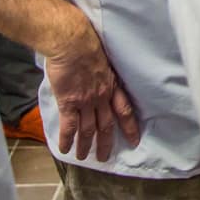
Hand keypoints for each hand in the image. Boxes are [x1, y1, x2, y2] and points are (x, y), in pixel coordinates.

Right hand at [41, 25, 140, 161]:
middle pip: (106, 125)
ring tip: (83, 157)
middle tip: (105, 157)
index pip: (125, 111)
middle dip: (106, 143)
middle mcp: (101, 97)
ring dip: (85, 145)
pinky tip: (65, 149)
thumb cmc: (87, 43)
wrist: (73, 42)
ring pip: (88, 130)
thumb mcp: (102, 59)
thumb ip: (100, 73)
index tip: (134, 140)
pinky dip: (67, 139)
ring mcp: (86, 101)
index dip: (130, 127)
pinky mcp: (69, 102)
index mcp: (112, 86)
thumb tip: (94, 76)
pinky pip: (69, 126)